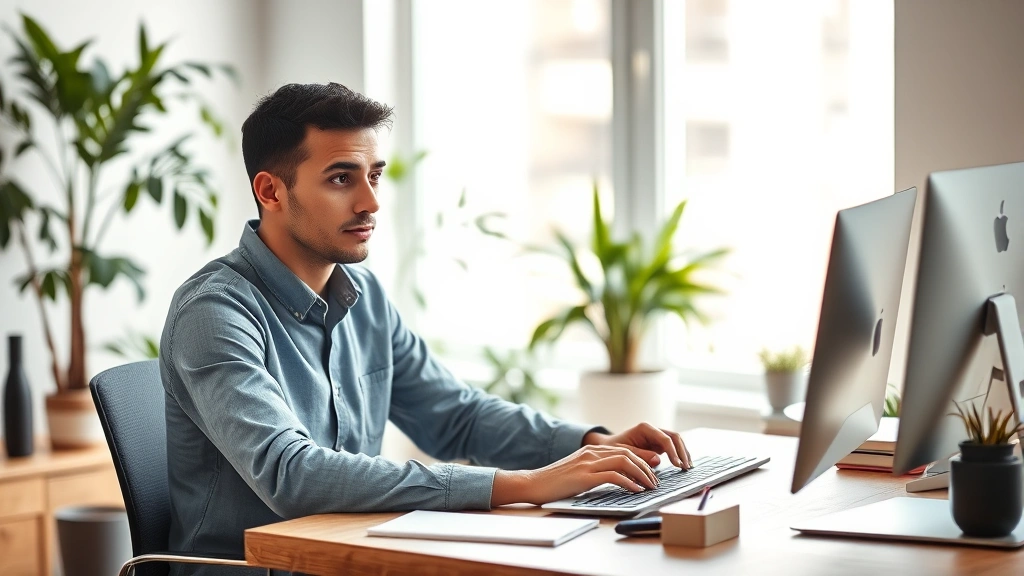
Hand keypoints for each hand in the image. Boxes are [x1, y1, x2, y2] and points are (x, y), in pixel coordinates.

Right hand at [490, 445, 659, 505]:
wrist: (532, 483)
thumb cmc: (554, 482)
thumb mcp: (578, 472)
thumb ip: (595, 471)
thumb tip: (617, 479)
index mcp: (591, 451)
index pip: (624, 450)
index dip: (642, 460)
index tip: (652, 473)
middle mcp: (591, 453)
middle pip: (628, 453)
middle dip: (646, 467)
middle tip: (656, 481)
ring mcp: (587, 463)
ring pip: (624, 462)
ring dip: (641, 474)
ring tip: (650, 486)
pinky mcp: (583, 476)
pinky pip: (612, 476)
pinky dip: (628, 482)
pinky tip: (635, 490)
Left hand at [582, 422, 692, 468]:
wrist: (608, 448)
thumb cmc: (613, 449)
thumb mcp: (624, 453)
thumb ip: (640, 455)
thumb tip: (658, 460)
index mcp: (645, 428)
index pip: (664, 438)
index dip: (673, 452)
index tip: (677, 464)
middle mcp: (653, 430)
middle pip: (674, 437)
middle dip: (682, 452)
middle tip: (686, 467)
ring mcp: (657, 436)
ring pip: (676, 442)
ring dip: (684, 453)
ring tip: (688, 467)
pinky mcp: (658, 444)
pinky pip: (673, 448)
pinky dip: (679, 456)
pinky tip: (683, 465)